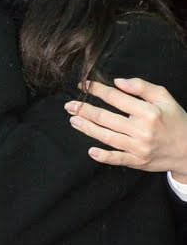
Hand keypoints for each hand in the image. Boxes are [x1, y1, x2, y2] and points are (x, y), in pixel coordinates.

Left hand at [64, 78, 186, 180]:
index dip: (96, 90)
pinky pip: (117, 159)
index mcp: (148, 111)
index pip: (115, 98)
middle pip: (106, 118)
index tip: (84, 85)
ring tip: (73, 120)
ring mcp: (139, 148)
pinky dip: (103, 156)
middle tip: (69, 105)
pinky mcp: (138, 162)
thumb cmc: (175, 120)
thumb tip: (117, 82)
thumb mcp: (164, 97)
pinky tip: (90, 150)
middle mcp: (142, 130)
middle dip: (85, 110)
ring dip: (87, 128)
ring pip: (107, 137)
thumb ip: (141, 87)